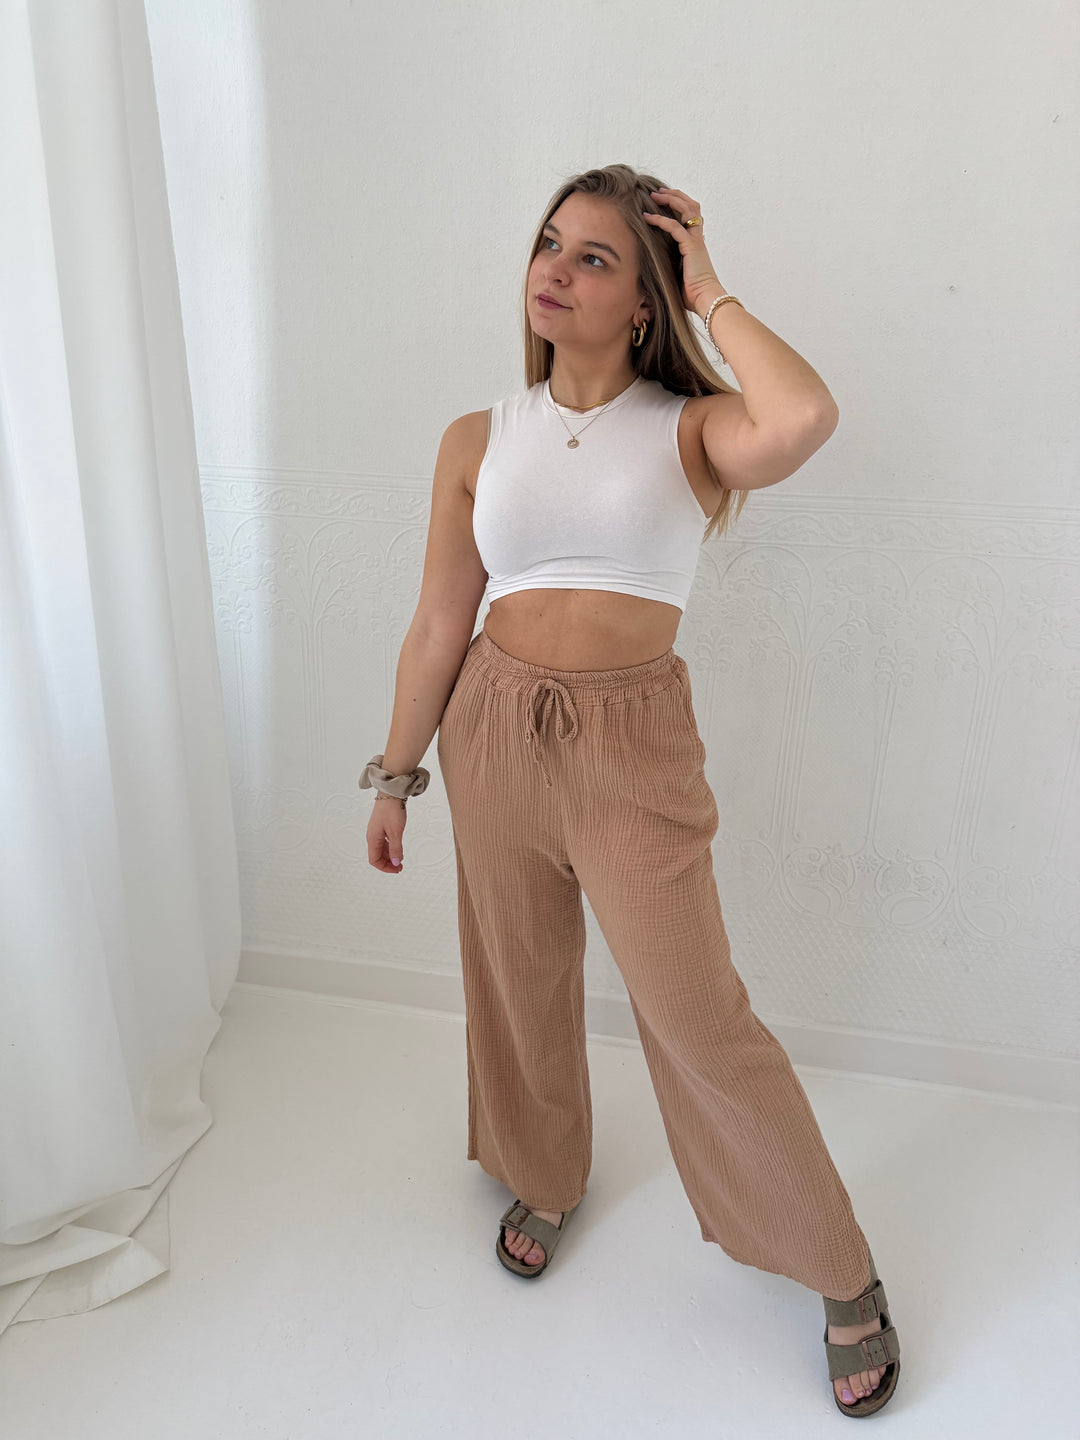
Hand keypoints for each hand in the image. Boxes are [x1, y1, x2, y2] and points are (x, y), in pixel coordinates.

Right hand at [367, 793, 405, 872]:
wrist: (391, 793)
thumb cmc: (392, 810)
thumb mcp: (396, 832)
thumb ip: (396, 848)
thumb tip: (396, 863)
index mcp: (372, 839)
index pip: (374, 860)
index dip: (385, 868)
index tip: (397, 869)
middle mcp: (372, 836)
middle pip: (377, 856)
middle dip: (388, 863)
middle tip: (400, 867)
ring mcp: (376, 831)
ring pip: (380, 850)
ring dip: (390, 856)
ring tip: (400, 859)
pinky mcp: (381, 827)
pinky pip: (383, 842)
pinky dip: (390, 848)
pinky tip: (398, 849)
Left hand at [642, 187, 723, 316]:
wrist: (706, 300)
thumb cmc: (692, 295)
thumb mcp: (676, 275)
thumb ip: (668, 265)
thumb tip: (649, 267)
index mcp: (696, 244)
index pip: (690, 216)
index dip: (678, 205)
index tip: (662, 201)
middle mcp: (697, 238)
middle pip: (691, 206)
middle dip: (674, 196)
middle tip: (657, 192)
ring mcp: (696, 241)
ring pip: (687, 209)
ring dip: (670, 199)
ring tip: (654, 195)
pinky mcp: (691, 246)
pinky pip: (675, 227)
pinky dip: (660, 220)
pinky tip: (647, 217)